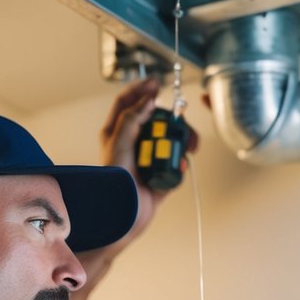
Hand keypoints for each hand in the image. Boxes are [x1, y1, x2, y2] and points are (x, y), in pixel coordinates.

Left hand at [98, 78, 198, 248]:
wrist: (121, 217)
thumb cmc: (111, 181)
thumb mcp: (118, 143)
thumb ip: (132, 119)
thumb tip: (148, 101)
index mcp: (117, 133)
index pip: (128, 103)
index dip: (141, 90)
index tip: (157, 83)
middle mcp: (132, 144)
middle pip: (157, 120)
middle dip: (173, 120)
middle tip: (181, 121)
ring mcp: (147, 159)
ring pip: (170, 140)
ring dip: (182, 141)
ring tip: (188, 148)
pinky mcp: (160, 176)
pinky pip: (176, 164)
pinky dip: (181, 163)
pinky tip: (179, 167)